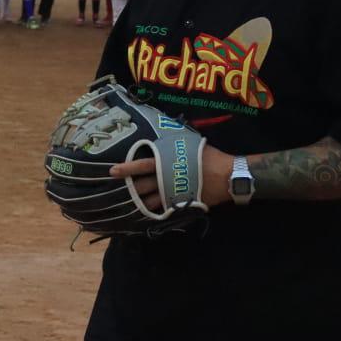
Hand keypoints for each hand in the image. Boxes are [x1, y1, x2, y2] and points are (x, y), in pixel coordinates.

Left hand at [110, 144, 233, 210]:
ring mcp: (173, 194)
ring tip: (127, 204)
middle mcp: (167, 179)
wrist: (228, 176)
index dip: (127, 168)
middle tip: (115, 190)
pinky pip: (164, 210)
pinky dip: (154, 211)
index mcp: (168, 163)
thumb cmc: (210, 157)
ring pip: (150, 200)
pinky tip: (146, 213)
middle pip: (143, 185)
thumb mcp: (192, 143)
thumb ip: (176, 141)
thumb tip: (166, 126)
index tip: (113, 170)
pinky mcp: (181, 204)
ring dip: (139, 202)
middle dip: (129, 188)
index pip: (143, 165)